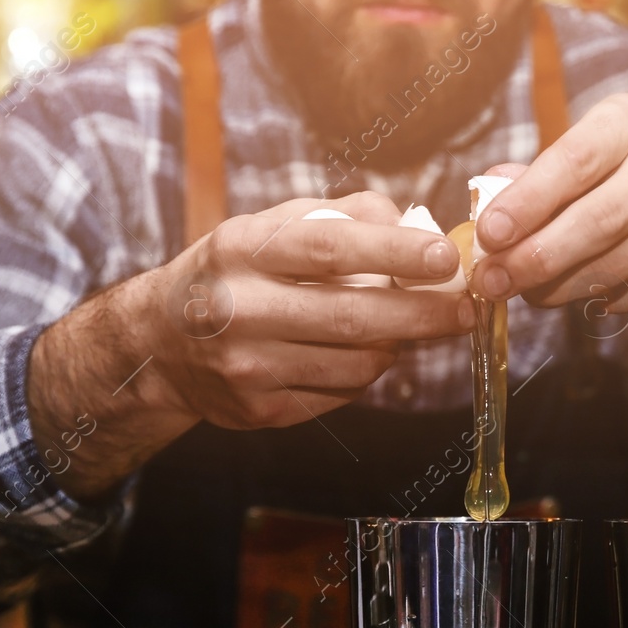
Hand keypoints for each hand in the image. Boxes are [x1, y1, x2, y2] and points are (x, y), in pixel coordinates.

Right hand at [28, 191, 473, 499]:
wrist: (160, 343)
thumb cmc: (234, 272)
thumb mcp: (269, 227)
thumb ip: (343, 216)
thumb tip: (416, 227)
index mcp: (243, 250)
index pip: (331, 249)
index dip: (395, 253)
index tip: (447, 256)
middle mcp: (240, 310)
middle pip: (355, 317)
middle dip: (424, 313)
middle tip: (467, 307)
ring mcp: (248, 368)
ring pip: (357, 363)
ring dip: (398, 346)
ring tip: (412, 327)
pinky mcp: (259, 411)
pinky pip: (340, 394)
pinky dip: (366, 373)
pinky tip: (364, 354)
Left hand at [471, 93, 627, 370]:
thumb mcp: (611, 143)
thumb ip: (548, 169)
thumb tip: (489, 189)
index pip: (575, 161)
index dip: (528, 202)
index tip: (489, 233)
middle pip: (594, 223)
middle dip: (534, 258)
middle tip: (491, 281)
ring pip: (609, 267)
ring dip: (555, 287)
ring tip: (523, 290)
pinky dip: (593, 299)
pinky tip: (576, 291)